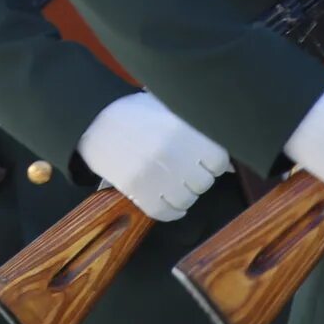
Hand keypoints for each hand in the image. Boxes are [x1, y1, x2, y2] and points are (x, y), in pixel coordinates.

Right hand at [78, 92, 229, 222]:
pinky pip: (165, 213)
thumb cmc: (139, 114)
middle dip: (198, 179)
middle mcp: (174, 154)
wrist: (96, 121)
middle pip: (204, 183)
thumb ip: (199, 133)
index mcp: (185, 130)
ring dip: (185, 195)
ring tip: (175, 184)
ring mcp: (155, 175)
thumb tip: (227, 165)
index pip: (219, 162)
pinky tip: (172, 204)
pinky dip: (172, 212)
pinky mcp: (138, 191)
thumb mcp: (171, 111)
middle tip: (186, 171)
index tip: (204, 161)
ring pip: (187, 200)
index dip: (212, 163)